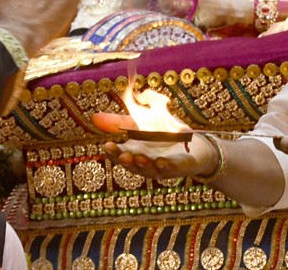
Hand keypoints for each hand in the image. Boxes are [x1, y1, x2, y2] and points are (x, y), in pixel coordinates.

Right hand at [99, 122, 217, 180]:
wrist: (194, 145)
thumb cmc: (165, 136)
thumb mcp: (141, 124)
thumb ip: (120, 122)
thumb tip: (93, 118)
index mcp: (135, 153)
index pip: (120, 155)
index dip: (113, 152)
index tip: (107, 145)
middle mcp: (145, 163)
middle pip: (132, 165)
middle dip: (126, 160)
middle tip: (121, 155)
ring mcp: (160, 168)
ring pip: (149, 169)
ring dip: (144, 164)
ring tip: (138, 156)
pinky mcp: (177, 168)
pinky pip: (169, 168)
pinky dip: (164, 165)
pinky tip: (160, 160)